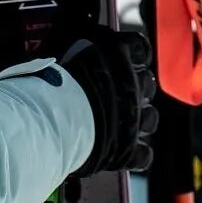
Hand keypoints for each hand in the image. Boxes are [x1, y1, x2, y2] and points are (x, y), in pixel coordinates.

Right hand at [59, 29, 158, 177]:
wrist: (52, 116)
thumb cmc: (50, 79)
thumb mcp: (62, 48)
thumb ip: (76, 48)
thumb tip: (69, 47)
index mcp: (117, 53)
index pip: (139, 47)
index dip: (136, 54)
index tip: (130, 58)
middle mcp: (132, 84)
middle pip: (146, 84)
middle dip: (136, 90)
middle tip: (119, 95)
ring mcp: (134, 118)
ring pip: (150, 118)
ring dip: (139, 120)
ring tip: (122, 124)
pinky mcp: (129, 150)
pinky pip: (144, 155)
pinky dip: (137, 155)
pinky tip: (127, 154)